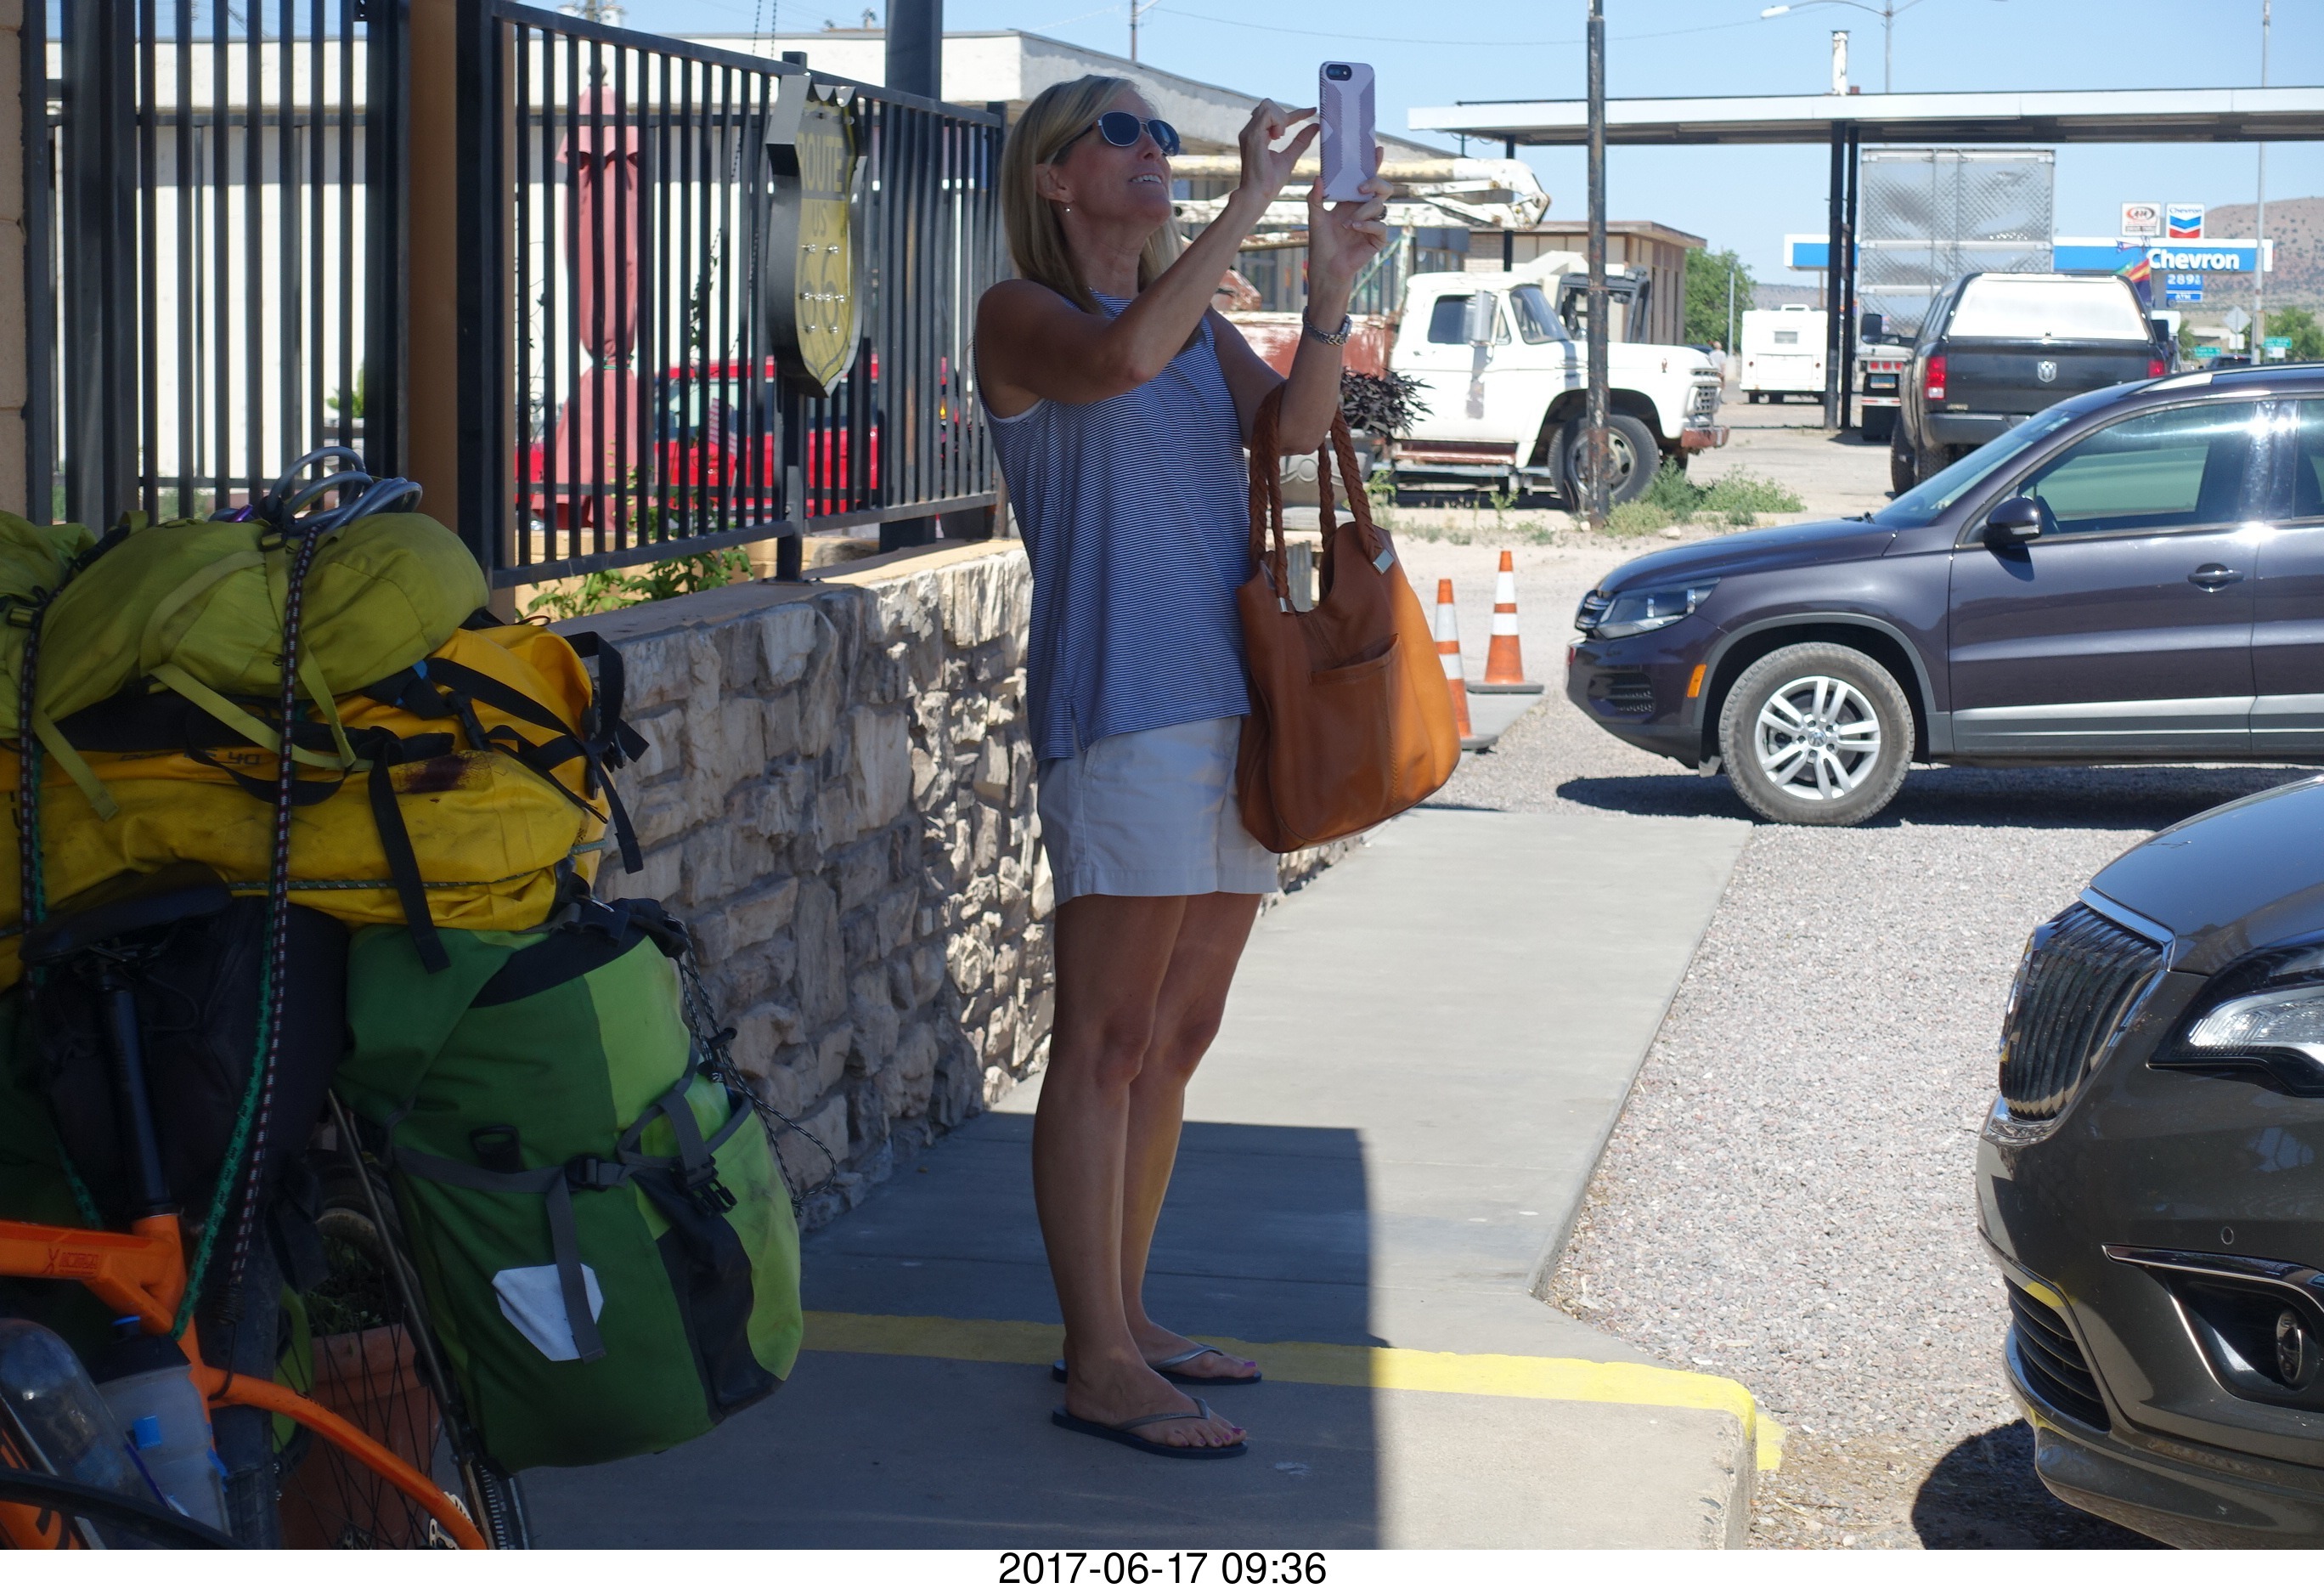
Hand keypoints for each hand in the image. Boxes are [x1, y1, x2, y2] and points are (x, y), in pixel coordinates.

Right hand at [1232, 99, 1318, 213]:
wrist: (1257, 195)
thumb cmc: (1269, 182)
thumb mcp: (1289, 158)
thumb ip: (1300, 141)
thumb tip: (1315, 126)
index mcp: (1258, 136)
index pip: (1276, 116)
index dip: (1296, 113)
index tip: (1313, 111)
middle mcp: (1250, 132)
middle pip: (1268, 105)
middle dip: (1283, 115)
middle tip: (1285, 136)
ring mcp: (1249, 133)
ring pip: (1268, 106)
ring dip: (1280, 119)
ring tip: (1280, 138)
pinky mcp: (1252, 136)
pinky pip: (1267, 114)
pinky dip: (1278, 122)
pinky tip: (1278, 137)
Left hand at [1306, 156, 1390, 300]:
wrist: (1326, 267)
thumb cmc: (1321, 242)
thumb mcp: (1315, 216)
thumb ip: (1315, 197)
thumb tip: (1318, 177)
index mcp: (1352, 201)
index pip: (1366, 179)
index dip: (1374, 164)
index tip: (1376, 150)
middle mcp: (1365, 209)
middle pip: (1383, 188)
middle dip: (1375, 183)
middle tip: (1360, 188)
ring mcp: (1373, 223)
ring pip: (1381, 205)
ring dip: (1363, 211)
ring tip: (1348, 224)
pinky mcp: (1377, 239)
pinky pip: (1381, 226)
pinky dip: (1368, 225)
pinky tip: (1355, 228)